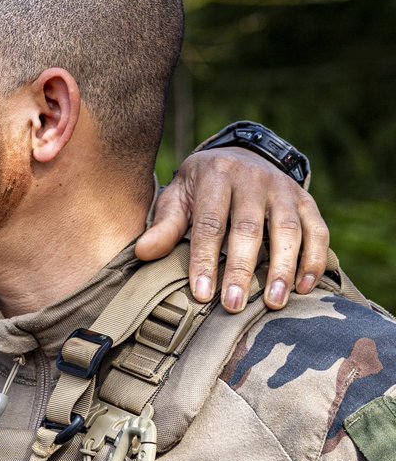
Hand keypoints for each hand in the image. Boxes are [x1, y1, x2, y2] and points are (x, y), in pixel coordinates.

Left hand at [135, 148, 328, 312]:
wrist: (239, 155)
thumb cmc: (202, 187)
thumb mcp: (178, 198)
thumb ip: (164, 226)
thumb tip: (142, 253)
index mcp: (215, 177)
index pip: (209, 223)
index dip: (205, 260)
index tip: (202, 294)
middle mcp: (252, 179)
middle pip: (249, 229)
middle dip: (241, 269)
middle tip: (234, 305)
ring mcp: (283, 189)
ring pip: (288, 230)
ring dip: (283, 268)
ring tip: (274, 302)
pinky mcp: (306, 200)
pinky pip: (317, 230)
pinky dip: (314, 259)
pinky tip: (304, 287)